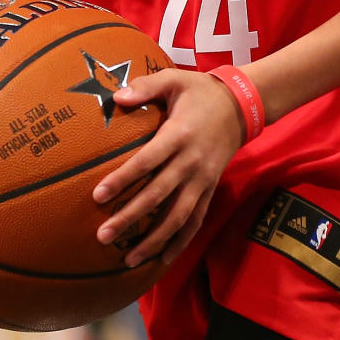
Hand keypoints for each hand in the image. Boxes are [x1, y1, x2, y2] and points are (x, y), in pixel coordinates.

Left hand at [92, 68, 243, 269]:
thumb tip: (116, 98)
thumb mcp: (175, 79)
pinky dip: (179, 242)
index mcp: (179, 135)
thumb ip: (145, 86)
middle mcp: (190, 162)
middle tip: (103, 235)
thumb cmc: (201, 91)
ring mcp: (202, 180)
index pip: (146, 162)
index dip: (123, 179)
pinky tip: (162, 260)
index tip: (98, 196)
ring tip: (128, 259)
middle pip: (158, 196)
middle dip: (130, 218)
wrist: (242, 107)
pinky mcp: (209, 190)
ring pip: (177, 217)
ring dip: (153, 240)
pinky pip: (194, 221)